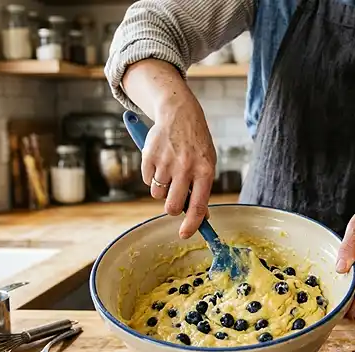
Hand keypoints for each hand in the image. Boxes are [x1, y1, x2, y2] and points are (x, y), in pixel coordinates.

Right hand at [141, 96, 215, 238]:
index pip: (198, 206)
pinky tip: (161, 161)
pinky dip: (152, 176)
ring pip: (157, 195)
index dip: (192, 225)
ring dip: (162, 190)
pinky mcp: (149, 157)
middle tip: (174, 200)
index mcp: (204, 171)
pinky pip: (147, 180)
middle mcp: (185, 167)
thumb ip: (202, 189)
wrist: (179, 113)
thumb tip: (200, 217)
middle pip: (172, 206)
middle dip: (171, 209)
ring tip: (169, 172)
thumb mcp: (207, 164)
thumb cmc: (196, 144)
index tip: (185, 234)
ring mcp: (165, 162)